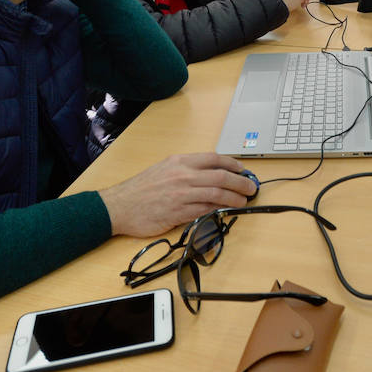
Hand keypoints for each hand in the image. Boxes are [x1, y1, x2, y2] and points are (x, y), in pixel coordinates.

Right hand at [99, 153, 255, 237]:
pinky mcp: (178, 213)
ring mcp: (181, 195)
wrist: (119, 206)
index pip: (214, 159)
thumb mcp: (164, 168)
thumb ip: (187, 170)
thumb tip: (212, 175)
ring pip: (217, 195)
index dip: (233, 165)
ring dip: (234, 199)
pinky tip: (226, 212)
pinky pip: (205, 211)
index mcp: (180, 161)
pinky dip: (219, 211)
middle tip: (251, 188)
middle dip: (241, 182)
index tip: (243, 170)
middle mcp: (182, 176)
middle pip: (221, 177)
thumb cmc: (141, 189)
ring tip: (243, 202)